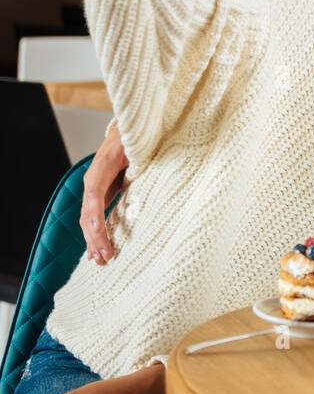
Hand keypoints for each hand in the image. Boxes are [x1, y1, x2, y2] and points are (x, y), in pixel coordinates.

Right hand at [81, 124, 128, 263]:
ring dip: (92, 241)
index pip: (94, 193)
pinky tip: (94, 251)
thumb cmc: (131, 138)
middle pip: (88, 212)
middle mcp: (92, 181)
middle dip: (95, 237)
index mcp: (100, 168)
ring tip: (98, 261)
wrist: (123, 133)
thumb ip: (137, 158)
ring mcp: (93, 189)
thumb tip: (145, 169)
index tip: (98, 231)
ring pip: (87, 219)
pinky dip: (93, 234)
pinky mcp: (99, 195)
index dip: (95, 213)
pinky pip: (93, 218)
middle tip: (105, 257)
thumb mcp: (135, 145)